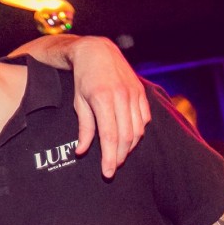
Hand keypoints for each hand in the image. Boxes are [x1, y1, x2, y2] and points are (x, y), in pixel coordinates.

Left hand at [68, 37, 149, 177]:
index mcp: (103, 99)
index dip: (109, 158)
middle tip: (112, 168)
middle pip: (126, 137)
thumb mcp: (79, 102)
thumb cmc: (84, 78)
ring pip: (138, 130)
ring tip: (119, 155)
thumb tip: (82, 151)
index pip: (109, 136)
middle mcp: (121, 96)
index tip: (107, 173)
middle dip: (119, 156)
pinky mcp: (141, 92)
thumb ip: (84, 128)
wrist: (98, 51)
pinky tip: (130, 138)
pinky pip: (145, 119)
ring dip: (130, 147)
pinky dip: (139, 132)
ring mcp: (134, 94)